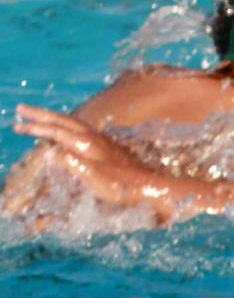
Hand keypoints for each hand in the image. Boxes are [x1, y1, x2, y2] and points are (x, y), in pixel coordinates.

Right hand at [13, 104, 184, 216]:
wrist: (152, 188)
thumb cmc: (123, 187)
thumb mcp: (94, 178)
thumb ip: (71, 163)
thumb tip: (47, 151)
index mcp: (87, 143)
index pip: (56, 130)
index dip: (36, 127)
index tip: (17, 125)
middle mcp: (95, 138)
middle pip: (63, 120)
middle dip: (41, 115)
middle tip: (21, 109)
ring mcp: (104, 142)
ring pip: (73, 123)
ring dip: (55, 118)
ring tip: (41, 117)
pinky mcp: (111, 148)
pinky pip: (82, 130)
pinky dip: (69, 126)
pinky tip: (70, 133)